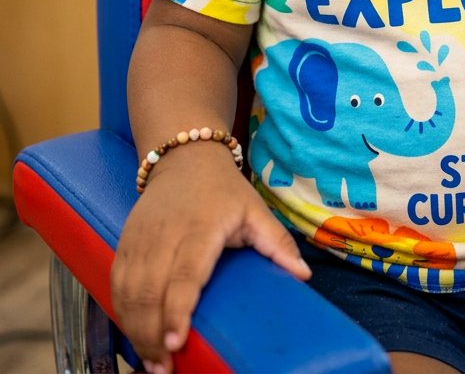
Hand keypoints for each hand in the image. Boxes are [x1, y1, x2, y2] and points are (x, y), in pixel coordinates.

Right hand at [111, 145, 309, 373]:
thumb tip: (303, 276)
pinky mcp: (125, 241)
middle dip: (153, 335)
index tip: (177, 343)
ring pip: (129, 290)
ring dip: (135, 330)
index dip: (178, 310)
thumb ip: (277, 243)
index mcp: (201, 227)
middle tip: (163, 371)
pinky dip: (121, 312)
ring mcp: (141, 238)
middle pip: (151, 291)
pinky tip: (134, 335)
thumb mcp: (255, 209)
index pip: (185, 274)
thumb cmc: (224, 189)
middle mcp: (166, 234)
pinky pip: (116, 281)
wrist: (184, 156)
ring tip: (150, 364)